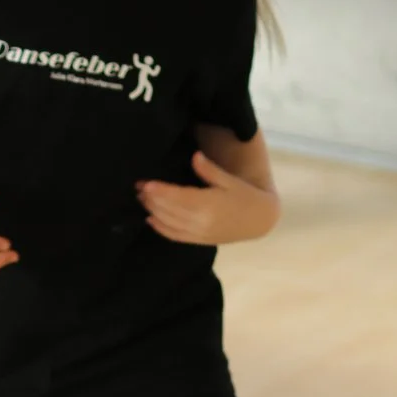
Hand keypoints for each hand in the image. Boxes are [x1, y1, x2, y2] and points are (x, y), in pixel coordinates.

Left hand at [137, 151, 278, 245]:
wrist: (259, 220)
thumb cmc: (245, 196)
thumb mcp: (229, 180)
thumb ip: (210, 170)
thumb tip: (195, 156)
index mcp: (209, 204)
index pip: (177, 197)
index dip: (159, 191)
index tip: (145, 183)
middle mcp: (200, 221)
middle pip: (168, 210)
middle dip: (151, 199)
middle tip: (137, 186)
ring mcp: (198, 233)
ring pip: (168, 223)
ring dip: (153, 211)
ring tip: (141, 198)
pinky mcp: (198, 241)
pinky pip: (174, 236)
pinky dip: (160, 228)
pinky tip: (150, 218)